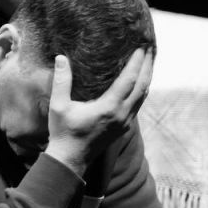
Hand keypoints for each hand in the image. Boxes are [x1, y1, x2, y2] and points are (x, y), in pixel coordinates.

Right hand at [44, 49, 152, 175]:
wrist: (70, 159)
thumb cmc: (63, 133)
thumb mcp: (58, 106)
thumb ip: (61, 81)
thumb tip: (61, 58)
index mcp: (109, 108)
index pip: (129, 80)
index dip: (136, 62)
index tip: (140, 47)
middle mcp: (122, 115)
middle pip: (142, 86)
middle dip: (147, 66)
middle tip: (149, 48)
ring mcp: (125, 122)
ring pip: (143, 96)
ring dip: (146, 77)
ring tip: (148, 62)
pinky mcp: (124, 127)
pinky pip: (138, 104)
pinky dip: (141, 90)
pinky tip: (138, 83)